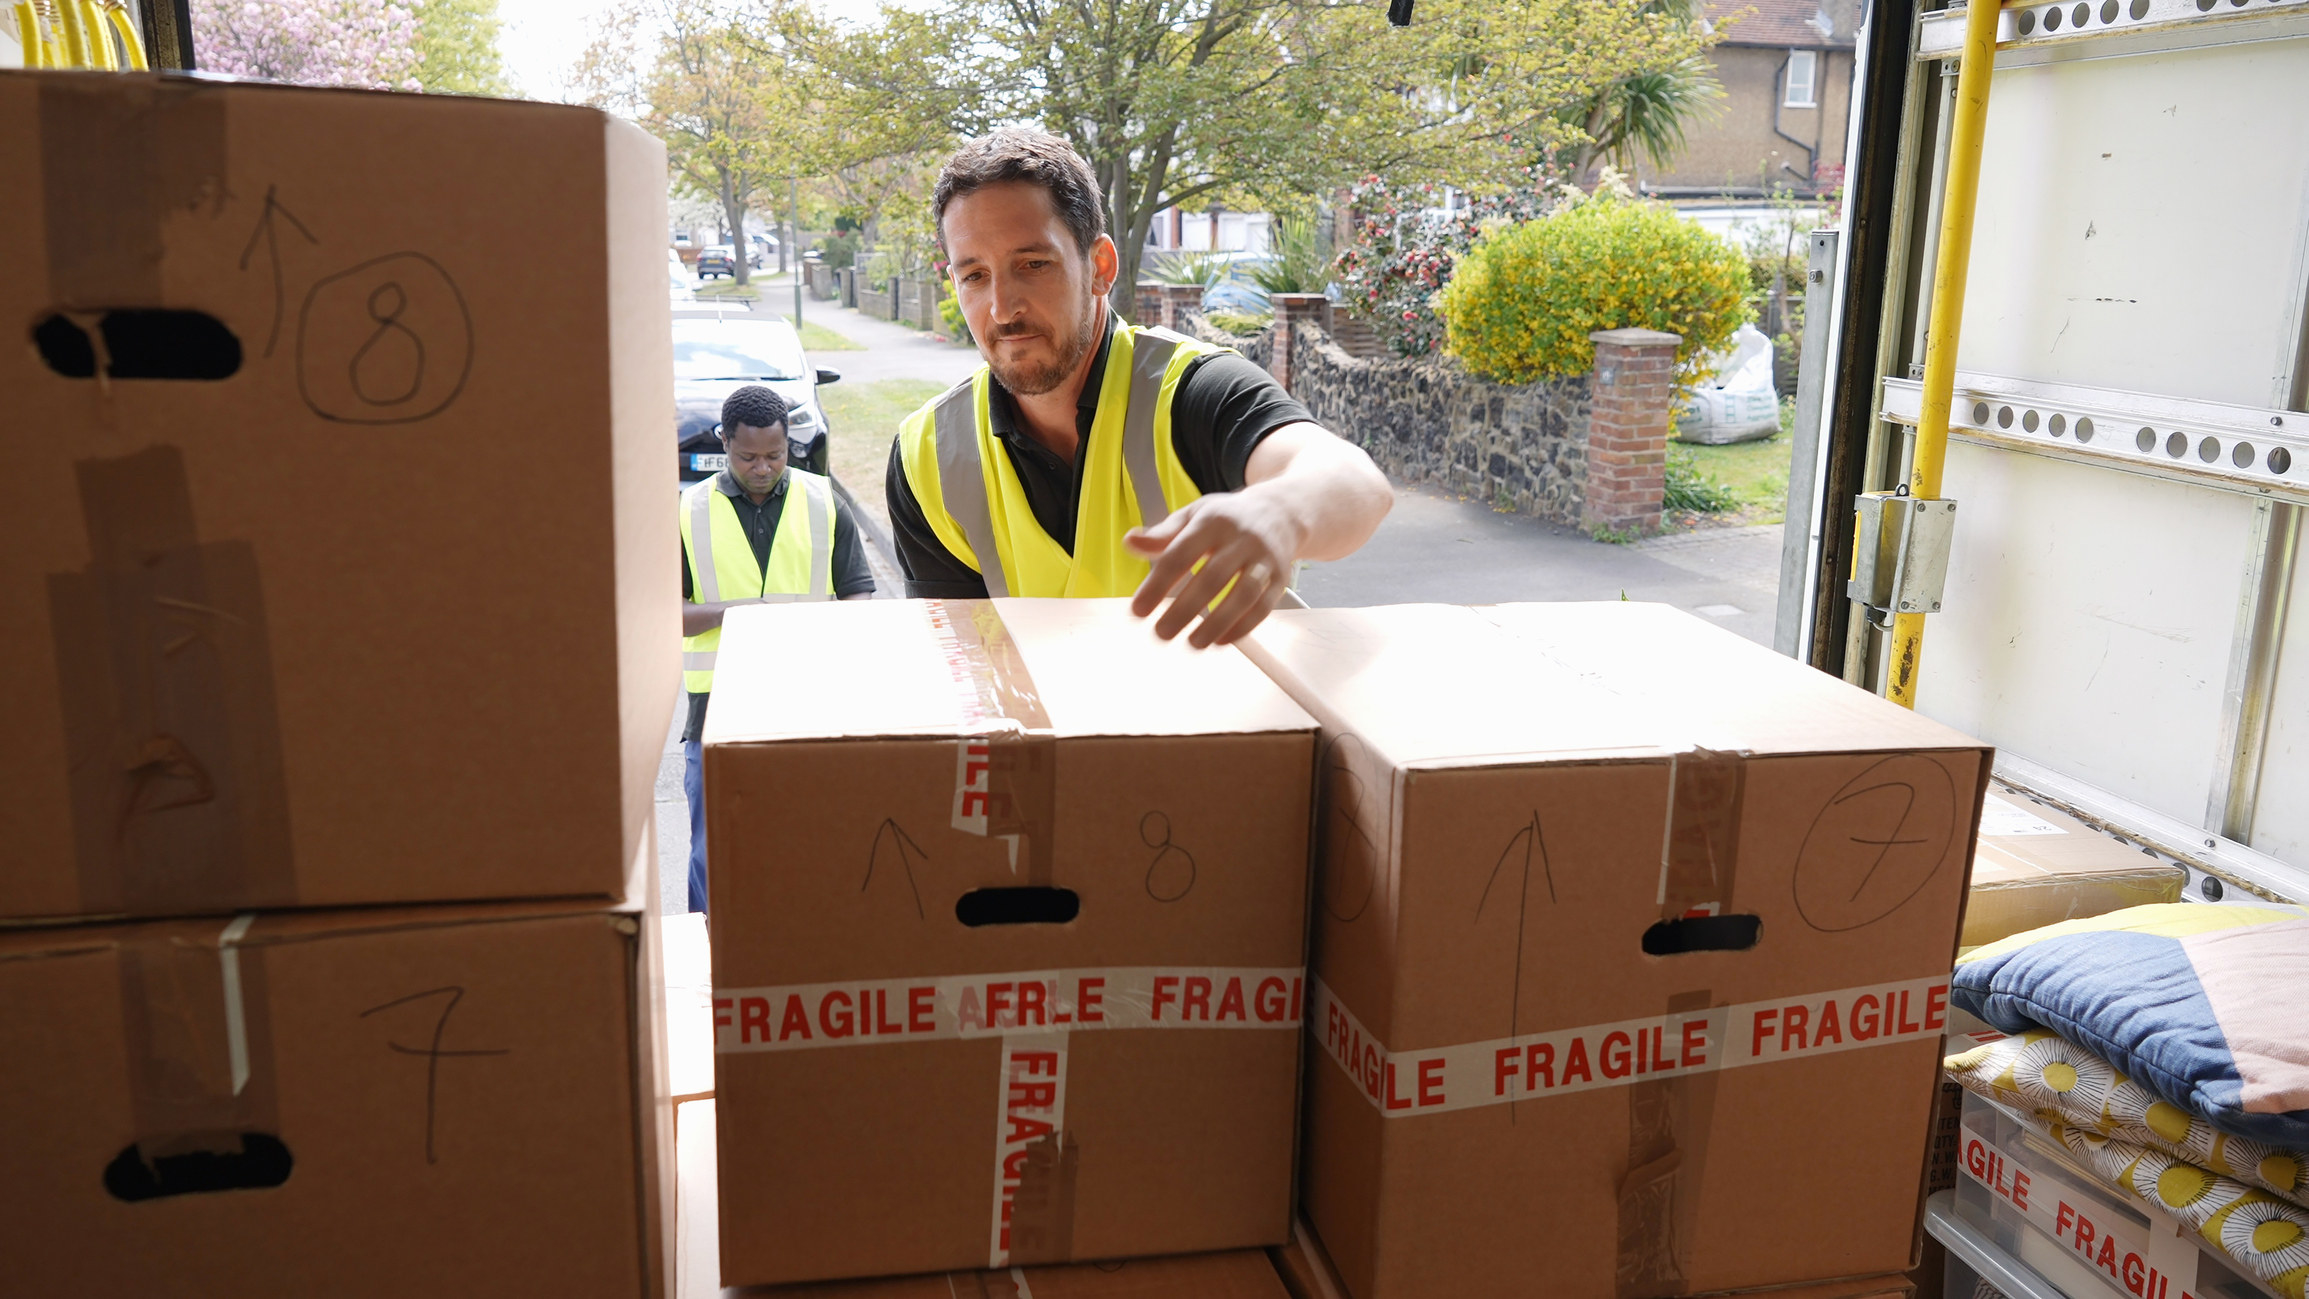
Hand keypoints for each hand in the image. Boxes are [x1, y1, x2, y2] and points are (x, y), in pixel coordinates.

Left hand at [1125, 490, 1304, 647]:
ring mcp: (1264, 559)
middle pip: (1213, 577)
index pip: (1181, 554)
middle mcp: (1242, 538)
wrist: (1279, 513)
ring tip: (1193, 643)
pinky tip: (1220, 640)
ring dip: (1217, 623)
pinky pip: (1263, 607)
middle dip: (1185, 609)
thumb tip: (1130, 543)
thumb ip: (1162, 534)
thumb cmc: (1226, 519)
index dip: (1158, 585)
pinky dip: (1242, 627)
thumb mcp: (1193, 516)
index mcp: (1213, 521)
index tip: (1138, 611)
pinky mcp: (1280, 578)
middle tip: (1161, 633)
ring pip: (1244, 594)